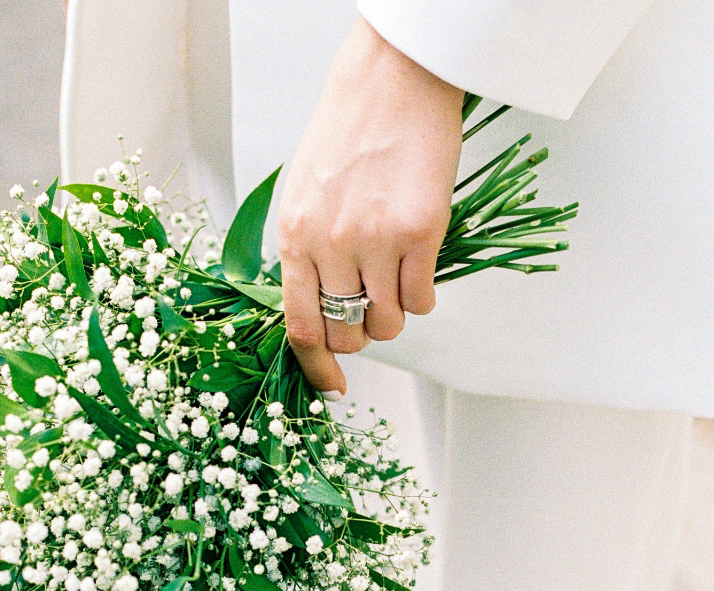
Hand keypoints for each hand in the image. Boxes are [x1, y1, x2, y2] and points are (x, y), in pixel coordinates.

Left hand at [277, 16, 463, 393]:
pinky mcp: (420, 231)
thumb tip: (315, 307)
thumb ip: (303, 252)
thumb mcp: (301, 195)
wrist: (391, 81)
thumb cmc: (346, 133)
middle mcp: (330, 245)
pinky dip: (423, 298)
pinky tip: (419, 270)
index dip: (316, 366)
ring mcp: (375, 240)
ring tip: (396, 282)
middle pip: (346, 333)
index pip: (299, 327)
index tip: (332, 383)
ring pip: (387, 323)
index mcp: (293, 238)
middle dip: (360, 336)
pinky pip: (422, 300)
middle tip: (370, 312)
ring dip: (394, 316)